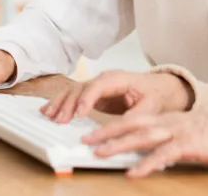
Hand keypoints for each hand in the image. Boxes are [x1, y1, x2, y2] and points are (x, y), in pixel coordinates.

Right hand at [39, 70, 194, 123]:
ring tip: (48, 115)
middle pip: (81, 88)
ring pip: (73, 90)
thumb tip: (120, 129)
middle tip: (60, 120)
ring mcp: (97, 85)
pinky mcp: (93, 94)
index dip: (86, 99)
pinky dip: (61, 102)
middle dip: (68, 103)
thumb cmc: (155, 95)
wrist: (159, 88)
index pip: (98, 86)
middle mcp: (104, 79)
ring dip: (60, 102)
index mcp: (118, 79)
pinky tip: (48, 110)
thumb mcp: (150, 108)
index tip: (79, 114)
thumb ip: (134, 117)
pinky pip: (74, 95)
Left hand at [82, 111, 207, 177]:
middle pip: (131, 125)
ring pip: (142, 137)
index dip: (111, 126)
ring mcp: (177, 132)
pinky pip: (163, 155)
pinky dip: (146, 164)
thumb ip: (165, 140)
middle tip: (86, 139)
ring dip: (119, 145)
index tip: (93, 133)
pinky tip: (133, 173)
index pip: (132, 120)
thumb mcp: (185, 133)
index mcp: (165, 119)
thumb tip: (147, 153)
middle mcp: (167, 122)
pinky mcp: (188, 145)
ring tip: (100, 153)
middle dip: (106, 132)